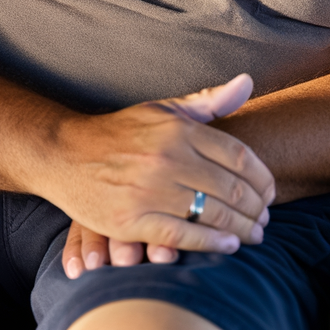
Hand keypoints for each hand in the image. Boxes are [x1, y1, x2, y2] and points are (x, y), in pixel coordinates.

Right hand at [51, 74, 273, 269]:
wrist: (60, 153)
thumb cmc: (117, 133)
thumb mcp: (161, 109)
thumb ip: (206, 101)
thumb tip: (247, 83)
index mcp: (176, 130)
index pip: (239, 157)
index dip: (263, 179)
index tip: (269, 193)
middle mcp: (165, 158)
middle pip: (232, 190)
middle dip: (257, 209)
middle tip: (264, 220)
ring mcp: (148, 191)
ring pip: (213, 216)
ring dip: (243, 230)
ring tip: (252, 235)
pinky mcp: (130, 220)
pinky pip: (185, 236)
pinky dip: (213, 244)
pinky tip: (228, 245)